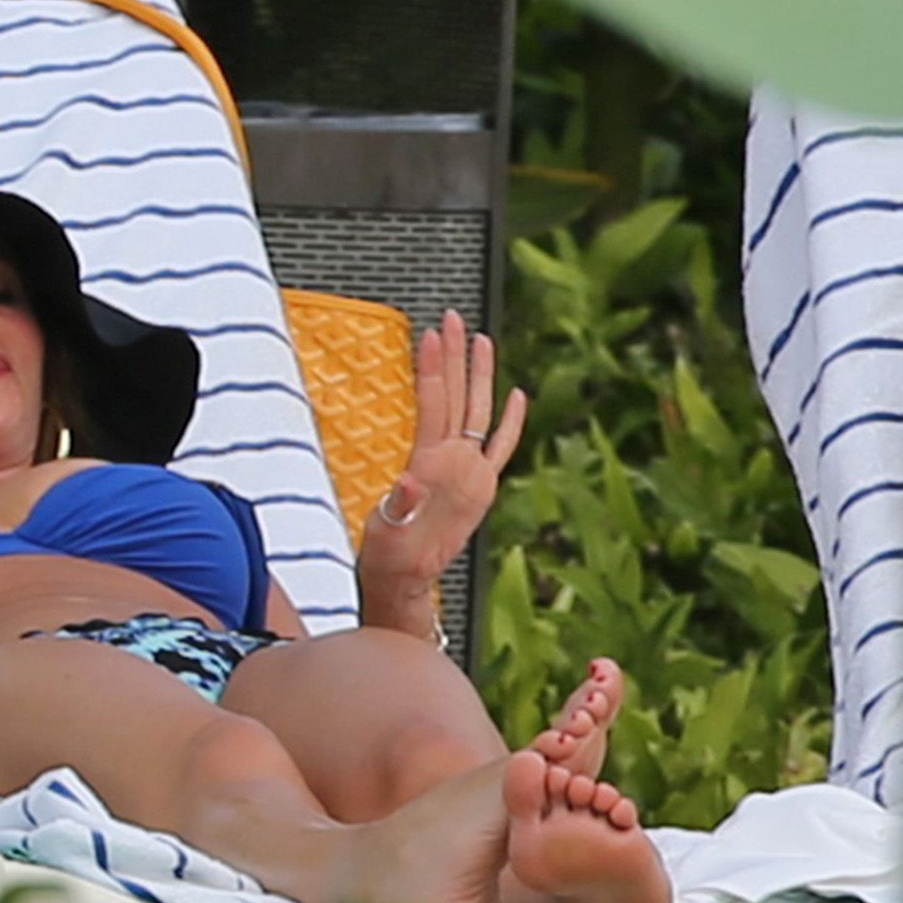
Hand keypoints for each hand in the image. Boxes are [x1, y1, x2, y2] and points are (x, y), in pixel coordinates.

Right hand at [358, 310, 525, 618]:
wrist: (409, 582)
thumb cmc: (390, 556)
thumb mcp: (385, 531)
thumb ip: (400, 506)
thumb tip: (410, 481)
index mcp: (436, 469)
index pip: (437, 406)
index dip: (434, 368)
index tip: (432, 335)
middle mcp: (463, 467)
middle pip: (462, 400)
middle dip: (458, 357)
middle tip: (453, 320)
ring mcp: (475, 474)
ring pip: (480, 413)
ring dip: (480, 374)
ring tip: (480, 338)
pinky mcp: (481, 485)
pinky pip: (501, 445)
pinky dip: (511, 420)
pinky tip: (517, 395)